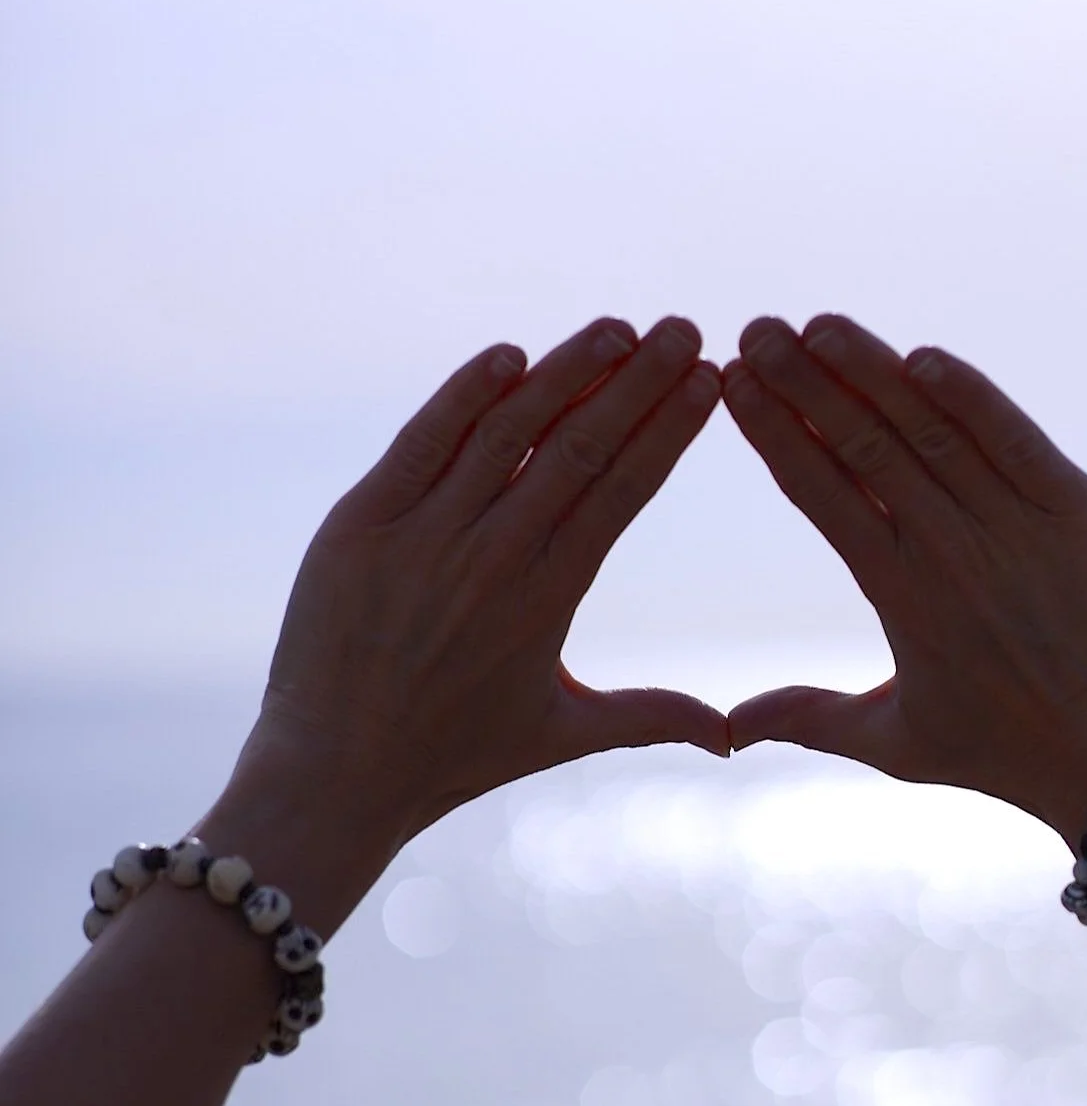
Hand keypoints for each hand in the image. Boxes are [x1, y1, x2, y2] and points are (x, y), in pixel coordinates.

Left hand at [232, 316, 728, 856]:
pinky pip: (420, 443)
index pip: (622, 492)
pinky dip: (464, 396)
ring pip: (506, 433)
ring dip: (566, 373)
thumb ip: (652, 716)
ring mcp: (423, 537)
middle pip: (579, 448)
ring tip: (617, 329)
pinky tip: (511, 354)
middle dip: (639, 383)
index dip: (669, 431)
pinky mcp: (360, 525)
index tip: (708, 380)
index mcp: (548, 600)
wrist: (334, 776)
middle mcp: (493, 560)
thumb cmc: (453, 756)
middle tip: (685, 329)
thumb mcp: (562, 733)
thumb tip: (734, 737)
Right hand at [722, 315, 1086, 842]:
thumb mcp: (895, 742)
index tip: (734, 384)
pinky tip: (920, 356)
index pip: (821, 493)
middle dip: (803, 383)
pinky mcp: (1081, 511)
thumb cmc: (1004, 753)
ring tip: (819, 326)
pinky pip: (1016, 438)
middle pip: (863, 446)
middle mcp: (949, 552)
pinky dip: (971, 395)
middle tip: (755, 330)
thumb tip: (730, 725)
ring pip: (931, 430)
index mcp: (898, 596)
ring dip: (871, 372)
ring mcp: (1016, 526)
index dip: (774, 432)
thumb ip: (807, 718)